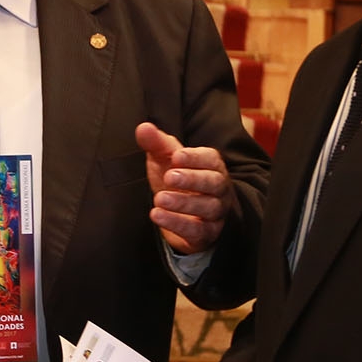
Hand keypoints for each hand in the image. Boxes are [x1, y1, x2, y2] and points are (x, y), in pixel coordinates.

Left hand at [136, 122, 237, 254]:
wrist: (181, 217)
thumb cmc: (177, 182)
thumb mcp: (165, 161)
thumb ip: (156, 144)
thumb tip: (143, 127)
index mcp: (211, 166)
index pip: (211, 159)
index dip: (195, 157)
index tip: (176, 156)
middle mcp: (219, 189)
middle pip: (214, 182)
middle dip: (192, 179)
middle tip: (169, 176)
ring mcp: (215, 213)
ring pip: (208, 207)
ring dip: (183, 203)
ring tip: (160, 198)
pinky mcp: (205, 234)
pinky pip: (197, 231)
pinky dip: (177, 223)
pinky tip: (157, 215)